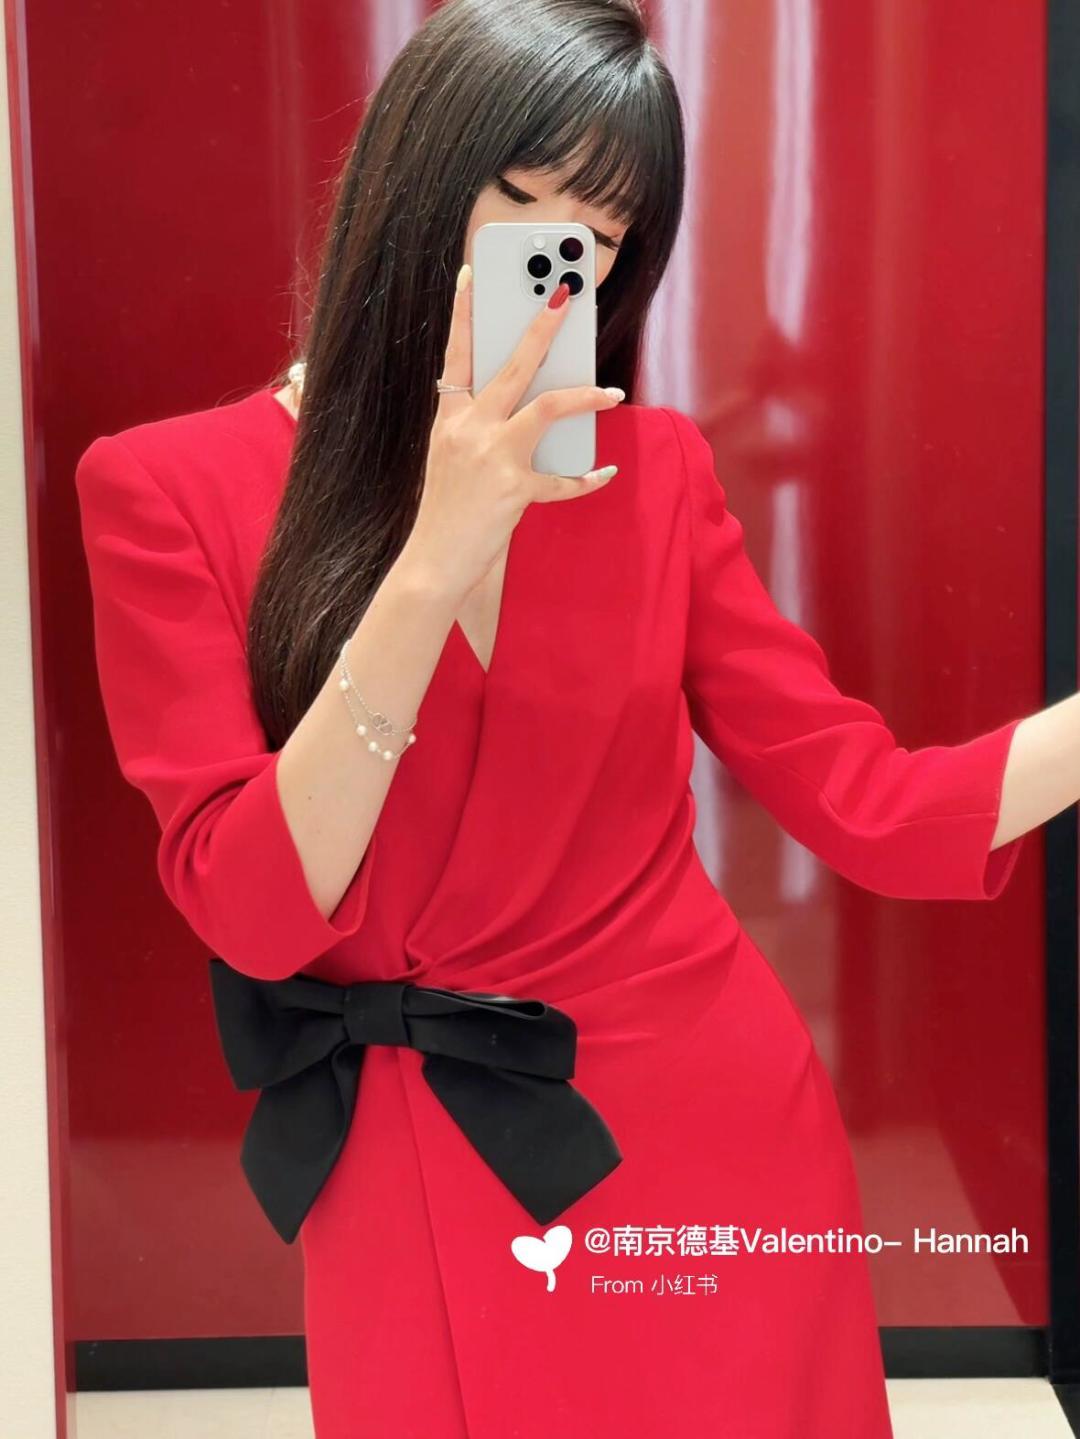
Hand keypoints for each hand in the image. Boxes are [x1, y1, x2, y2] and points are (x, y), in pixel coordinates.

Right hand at [400, 267, 623, 599]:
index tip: (471, 276)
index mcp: (449, 419)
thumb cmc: (446, 511)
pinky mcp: (515, 491)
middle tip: (565, 296)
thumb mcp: (450, 458)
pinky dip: (588, 478)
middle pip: (513, 366)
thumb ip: (478, 427)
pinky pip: (563, 480)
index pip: (456, 355)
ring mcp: (493, 458)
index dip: (463, 314)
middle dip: (542, 327)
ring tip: (612, 392)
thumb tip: (524, 402)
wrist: (434, 561)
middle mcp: (470, 430)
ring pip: (548, 408)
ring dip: (586, 396)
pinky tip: (605, 472)